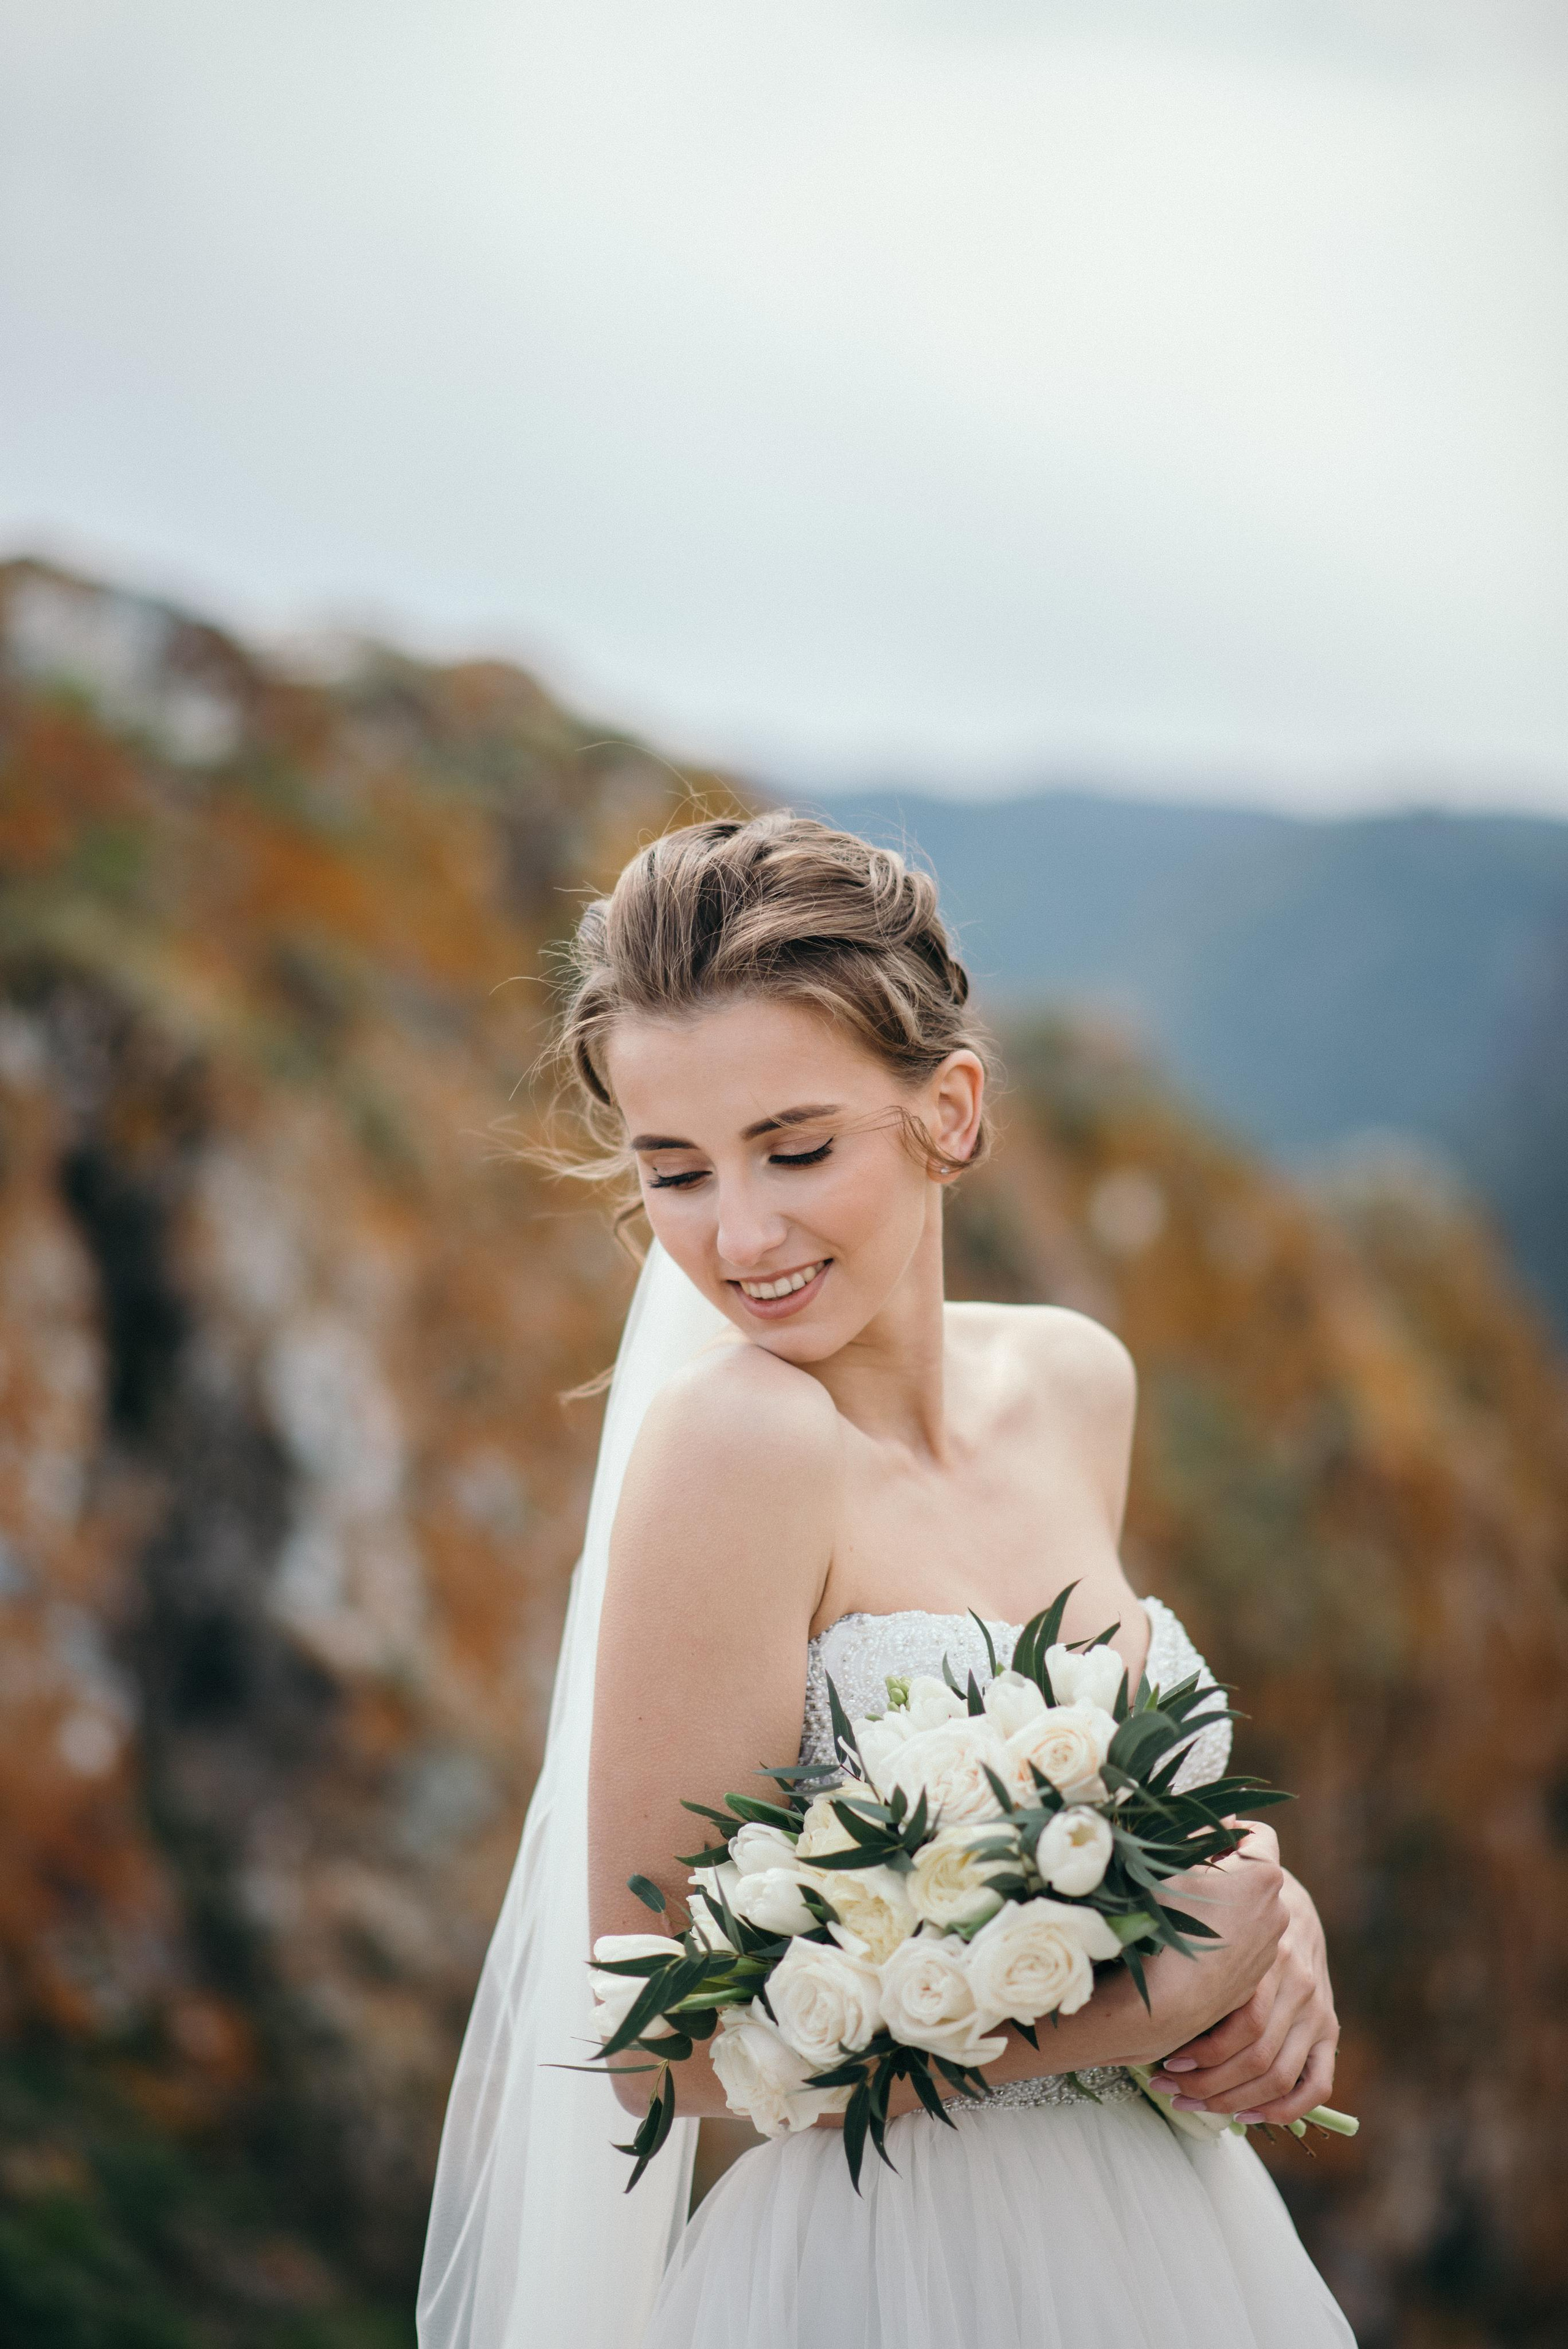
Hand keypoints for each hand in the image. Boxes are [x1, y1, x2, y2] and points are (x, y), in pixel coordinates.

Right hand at [1147, 1817, 1287, 2052]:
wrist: (1168, 1998)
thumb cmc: (1169, 1921)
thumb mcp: (1178, 1863)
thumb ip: (1204, 1831)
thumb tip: (1227, 1820)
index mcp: (1265, 1874)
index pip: (1258, 1833)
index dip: (1228, 1832)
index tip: (1200, 1845)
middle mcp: (1279, 1909)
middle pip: (1255, 1872)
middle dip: (1226, 1870)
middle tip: (1188, 1879)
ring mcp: (1270, 1946)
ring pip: (1250, 1908)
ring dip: (1227, 1904)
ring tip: (1187, 1915)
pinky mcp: (1258, 1974)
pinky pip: (1245, 1941)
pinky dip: (1226, 1935)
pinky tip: (1194, 1945)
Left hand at [1147, 1870, 1337, 2123]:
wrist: (1286, 1899)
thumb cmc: (1231, 1904)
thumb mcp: (1210, 1899)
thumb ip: (1181, 1909)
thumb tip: (1132, 1916)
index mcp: (1270, 1955)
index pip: (1243, 2020)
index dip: (1203, 2050)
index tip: (1164, 2059)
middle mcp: (1299, 1986)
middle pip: (1256, 2056)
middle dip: (1206, 2081)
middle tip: (1164, 2087)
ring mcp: (1318, 2011)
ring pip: (1279, 2076)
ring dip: (1231, 2100)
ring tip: (1188, 2103)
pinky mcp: (1329, 2029)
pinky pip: (1317, 2083)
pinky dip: (1282, 2109)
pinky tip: (1244, 2116)